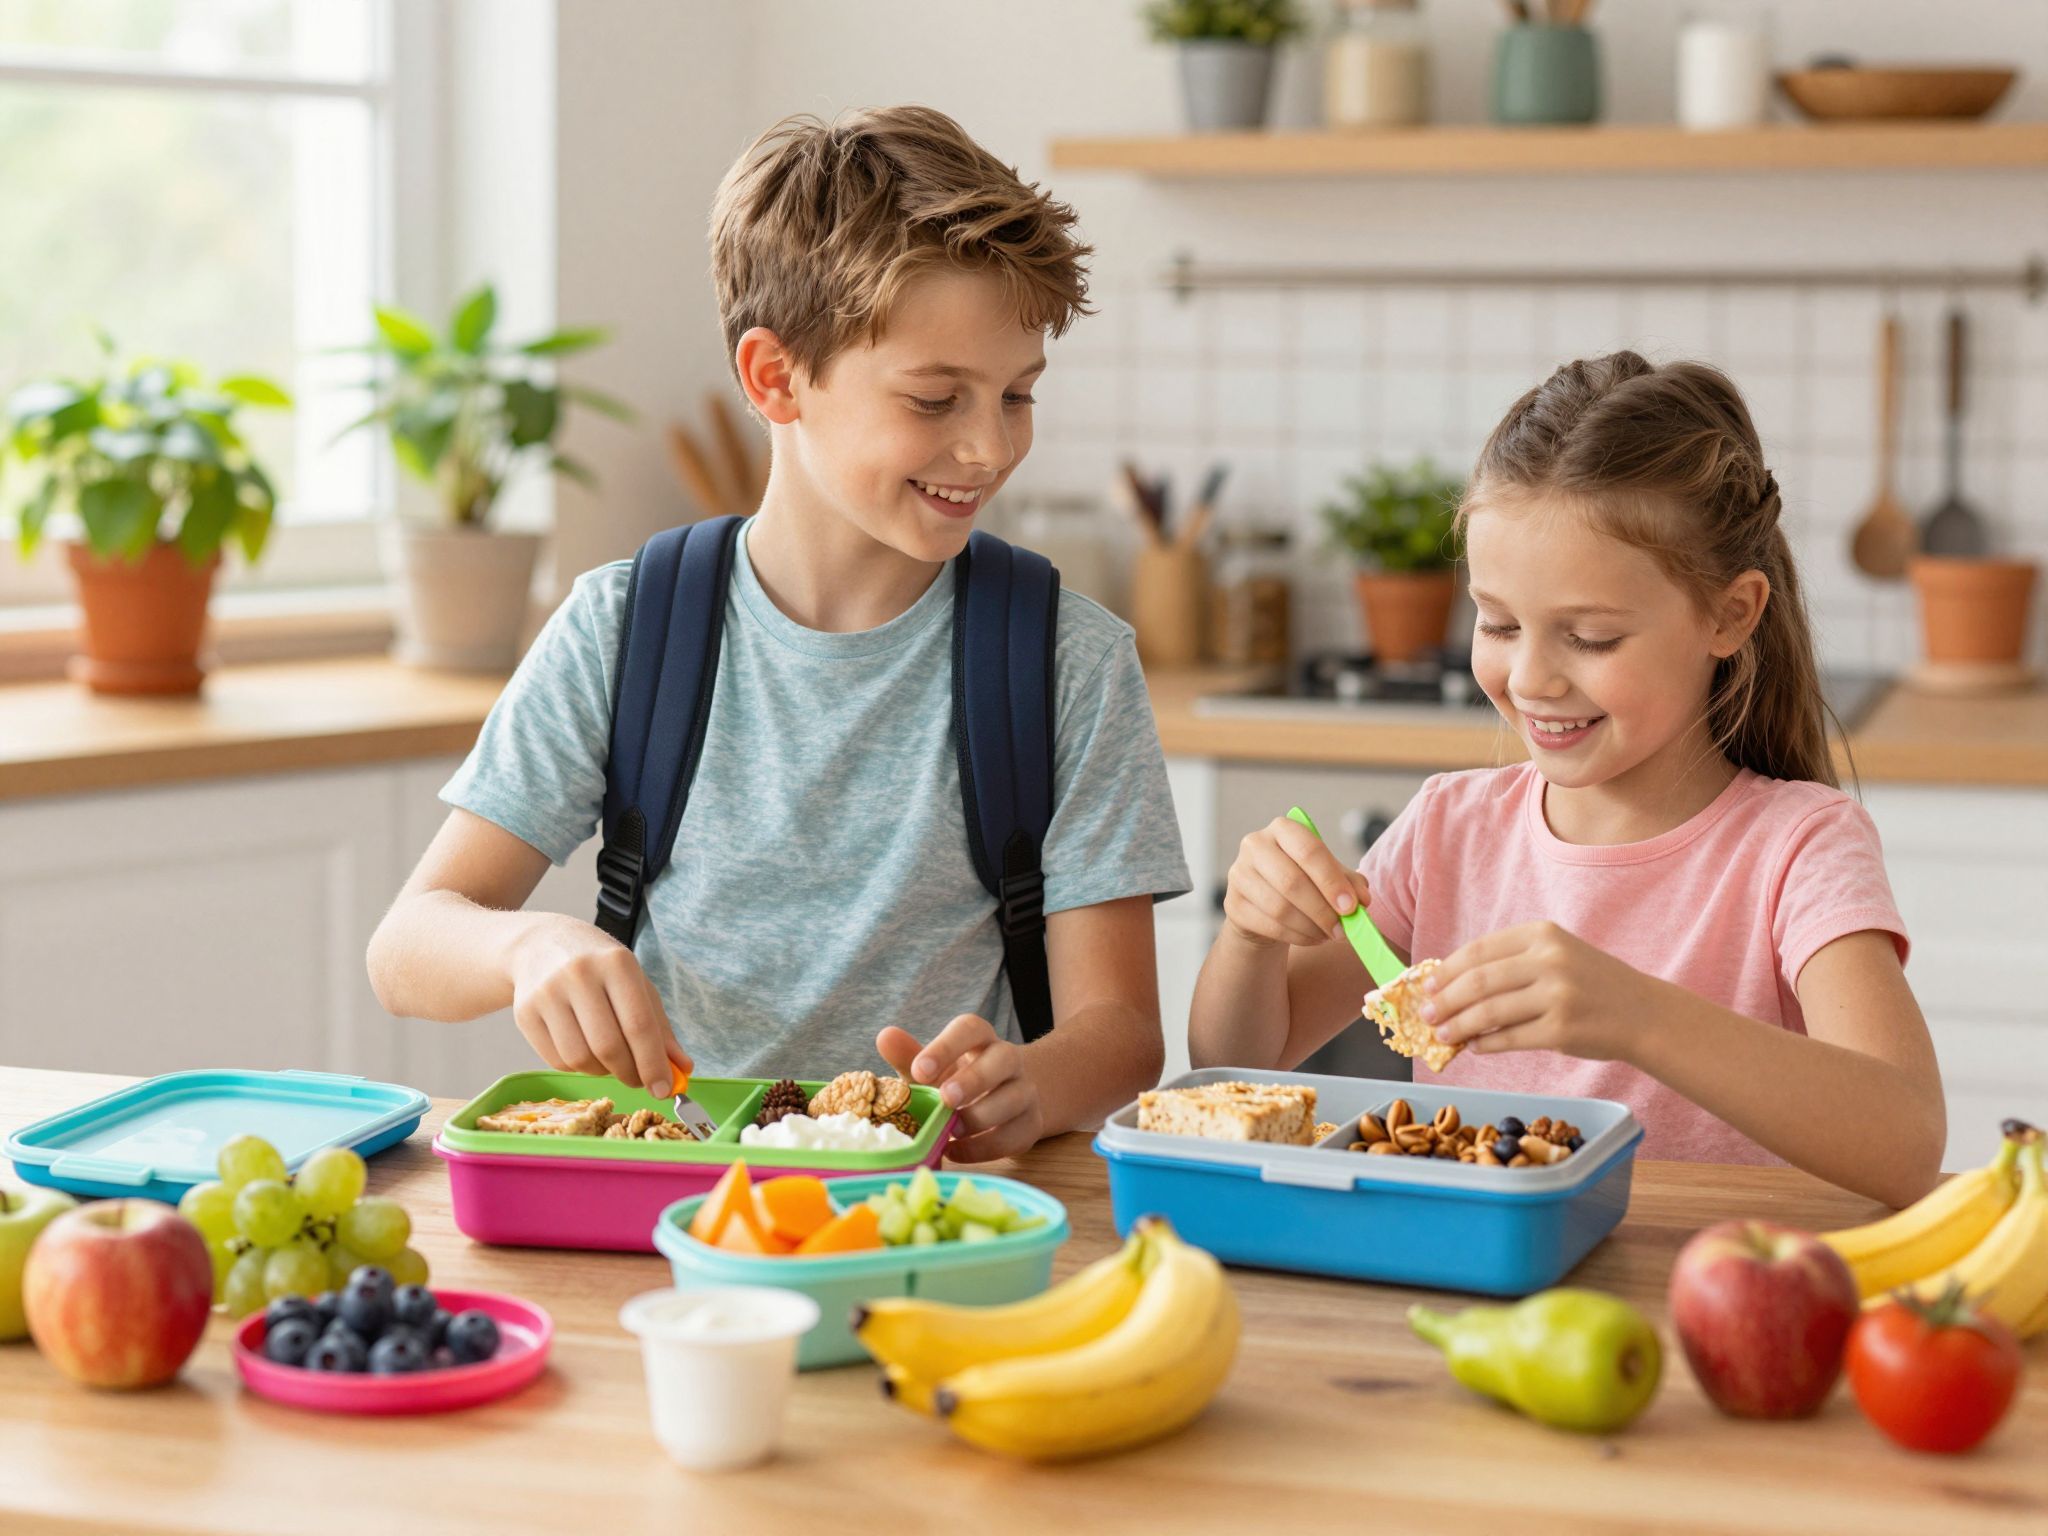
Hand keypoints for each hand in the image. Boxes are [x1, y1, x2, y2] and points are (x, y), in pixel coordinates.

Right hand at [507, 913, 692, 1095]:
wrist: (541, 945)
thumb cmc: (599, 968)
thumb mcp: (636, 985)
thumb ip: (660, 1028)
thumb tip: (682, 1069)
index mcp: (616, 963)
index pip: (639, 1025)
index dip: (653, 1064)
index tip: (664, 1088)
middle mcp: (579, 975)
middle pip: (608, 1046)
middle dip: (630, 1073)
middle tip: (639, 1080)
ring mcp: (547, 993)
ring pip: (580, 1059)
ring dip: (603, 1072)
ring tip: (611, 1060)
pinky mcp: (524, 1013)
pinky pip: (557, 1060)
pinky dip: (578, 1067)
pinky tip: (585, 1050)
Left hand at [877, 1016, 1041, 1163]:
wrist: (1001, 1102)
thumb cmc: (954, 1081)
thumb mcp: (931, 1068)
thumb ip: (908, 1055)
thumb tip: (885, 1036)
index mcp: (980, 1039)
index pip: (971, 1029)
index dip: (946, 1047)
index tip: (920, 1070)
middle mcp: (1008, 1060)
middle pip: (1003, 1059)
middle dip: (974, 1080)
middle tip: (945, 1098)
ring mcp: (1025, 1091)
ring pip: (1016, 1098)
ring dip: (981, 1116)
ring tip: (951, 1129)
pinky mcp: (1030, 1124)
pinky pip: (1015, 1135)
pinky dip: (984, 1148)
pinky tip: (955, 1151)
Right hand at [1222, 815, 1373, 948]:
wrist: (1265, 904)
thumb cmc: (1302, 883)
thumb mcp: (1328, 876)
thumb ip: (1349, 883)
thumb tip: (1362, 900)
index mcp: (1283, 829)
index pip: (1309, 850)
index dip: (1331, 880)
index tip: (1351, 906)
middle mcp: (1256, 845)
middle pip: (1292, 881)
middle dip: (1322, 910)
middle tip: (1343, 930)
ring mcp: (1239, 874)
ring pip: (1280, 908)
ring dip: (1311, 927)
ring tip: (1329, 935)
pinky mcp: (1233, 905)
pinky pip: (1270, 926)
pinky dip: (1297, 937)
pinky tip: (1312, 938)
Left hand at [1422, 921, 1658, 1061]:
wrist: (1644, 1014)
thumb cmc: (1592, 984)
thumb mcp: (1557, 956)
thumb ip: (1511, 964)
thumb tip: (1452, 985)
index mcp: (1542, 934)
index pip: (1479, 950)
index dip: (1447, 970)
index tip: (1427, 985)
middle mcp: (1549, 960)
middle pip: (1478, 981)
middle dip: (1445, 1000)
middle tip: (1426, 1015)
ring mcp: (1557, 995)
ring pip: (1489, 1011)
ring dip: (1459, 1026)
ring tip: (1443, 1035)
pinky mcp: (1562, 1030)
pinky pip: (1509, 1038)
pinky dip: (1485, 1044)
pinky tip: (1474, 1046)